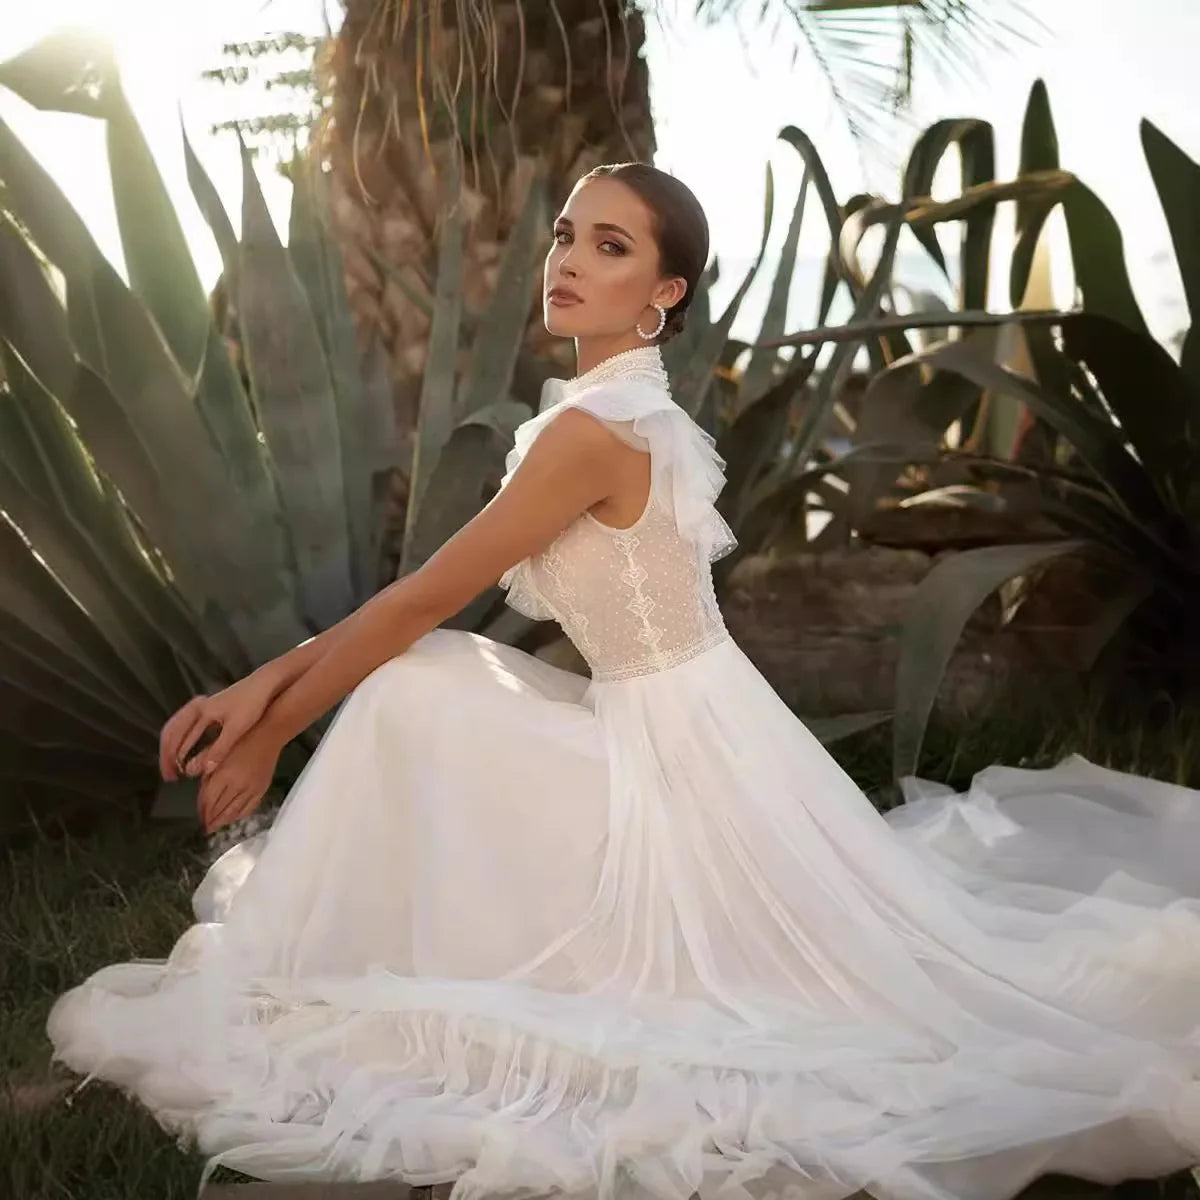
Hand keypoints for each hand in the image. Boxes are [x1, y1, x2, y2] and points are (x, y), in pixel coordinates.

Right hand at [158, 674, 276, 781]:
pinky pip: (185, 724)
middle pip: (171, 732)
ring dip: (172, 747)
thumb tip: (203, 770)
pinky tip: (186, 750)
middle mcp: (196, 707)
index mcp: (200, 711)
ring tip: (174, 766)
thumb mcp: (237, 728)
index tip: (174, 777)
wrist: (265, 683)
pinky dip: (181, 739)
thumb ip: (220, 749)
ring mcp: (201, 705)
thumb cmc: (253, 704)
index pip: (177, 738)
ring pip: (176, 727)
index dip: (173, 759)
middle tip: (169, 776)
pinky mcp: (209, 706)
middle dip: (167, 755)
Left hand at [196, 721, 282, 833]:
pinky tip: (233, 818)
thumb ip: (205, 767)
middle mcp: (238, 785)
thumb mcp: (217, 748)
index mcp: (224, 774)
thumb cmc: (241, 738)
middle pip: (220, 809)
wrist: (268, 735)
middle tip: (204, 828)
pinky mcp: (261, 789)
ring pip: (234, 812)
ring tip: (215, 827)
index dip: (201, 810)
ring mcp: (251, 789)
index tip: (197, 816)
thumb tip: (196, 783)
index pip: (208, 799)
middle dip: (210, 819)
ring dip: (223, 821)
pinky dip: (239, 816)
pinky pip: (249, 808)